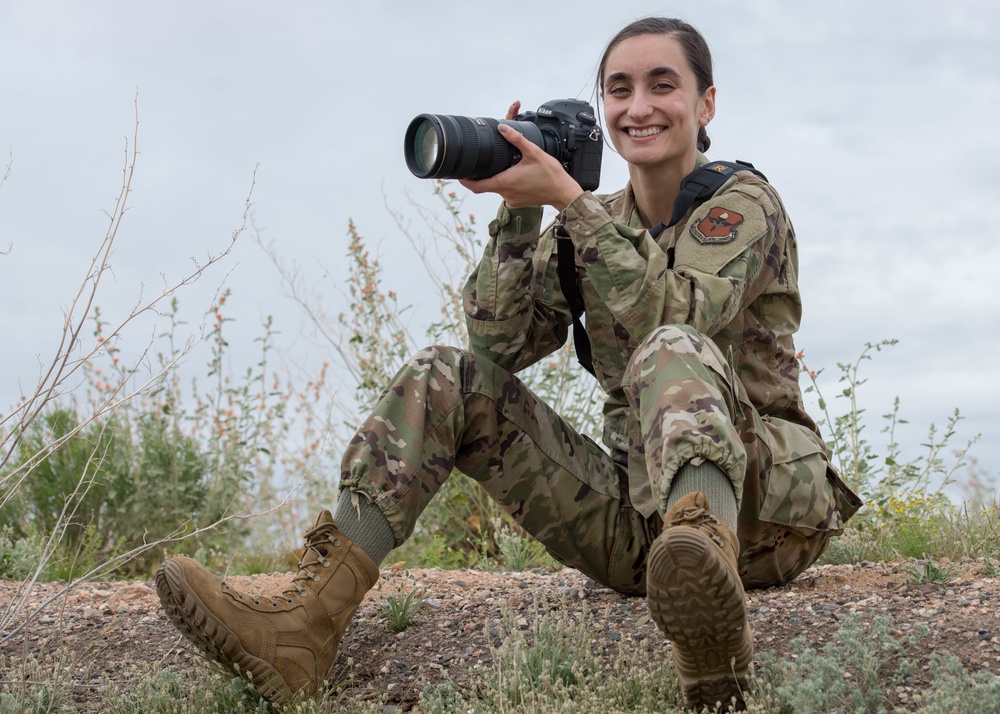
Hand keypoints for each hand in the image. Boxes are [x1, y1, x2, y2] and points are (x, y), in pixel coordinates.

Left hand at [459, 102, 584, 210]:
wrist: (564, 192)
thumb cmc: (551, 175)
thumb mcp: (534, 152)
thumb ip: (516, 139)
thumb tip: (502, 127)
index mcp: (505, 182)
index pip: (476, 186)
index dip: (464, 181)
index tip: (458, 174)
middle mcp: (506, 193)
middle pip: (486, 185)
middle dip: (484, 174)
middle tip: (483, 162)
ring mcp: (511, 200)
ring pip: (497, 187)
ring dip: (499, 177)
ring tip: (508, 166)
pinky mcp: (517, 202)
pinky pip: (507, 192)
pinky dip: (508, 183)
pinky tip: (518, 175)